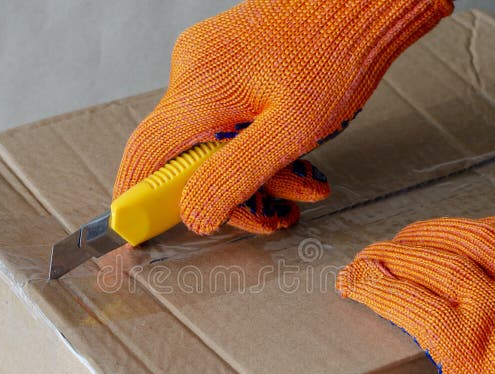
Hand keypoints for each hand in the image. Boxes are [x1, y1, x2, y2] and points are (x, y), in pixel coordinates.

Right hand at [114, 0, 452, 234]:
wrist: (357, 6)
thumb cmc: (334, 56)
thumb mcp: (291, 130)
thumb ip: (237, 174)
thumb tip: (194, 215)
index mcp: (199, 87)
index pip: (146, 153)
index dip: (137, 197)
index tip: (137, 231)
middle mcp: (192, 70)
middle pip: (187, 154)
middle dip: (232, 191)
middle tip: (278, 210)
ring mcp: (207, 61)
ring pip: (212, 138)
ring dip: (254, 170)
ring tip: (304, 179)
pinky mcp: (224, 59)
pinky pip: (224, 115)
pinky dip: (254, 141)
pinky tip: (291, 149)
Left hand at [338, 217, 494, 373]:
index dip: (482, 227)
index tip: (458, 230)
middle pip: (463, 240)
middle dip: (425, 235)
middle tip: (398, 240)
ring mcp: (491, 311)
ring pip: (431, 263)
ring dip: (391, 256)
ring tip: (363, 258)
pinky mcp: (460, 344)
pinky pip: (407, 301)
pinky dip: (374, 286)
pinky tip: (352, 283)